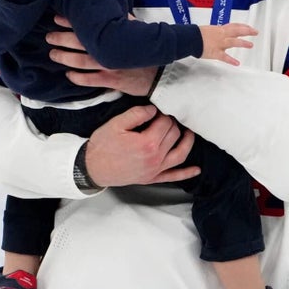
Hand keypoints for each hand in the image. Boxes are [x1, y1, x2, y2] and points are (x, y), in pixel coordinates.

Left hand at [47, 15, 158, 94]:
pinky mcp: (111, 81)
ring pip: (80, 61)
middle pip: (79, 43)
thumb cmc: (147, 52)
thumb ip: (125, 20)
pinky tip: (68, 74)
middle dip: (61, 38)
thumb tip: (113, 8)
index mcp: (114, 36)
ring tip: (53, 54)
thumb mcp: (139, 31)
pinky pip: (89, 80)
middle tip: (49, 36)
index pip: (88, 26)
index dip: (71, 22)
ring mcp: (109, 66)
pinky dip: (76, 77)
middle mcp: (109, 50)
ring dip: (64, 57)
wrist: (161, 75)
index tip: (57, 18)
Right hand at [82, 104, 199, 186]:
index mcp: (147, 142)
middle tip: (165, 118)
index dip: (162, 114)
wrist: (92, 168)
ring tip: (189, 133)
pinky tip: (196, 170)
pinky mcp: (152, 178)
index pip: (165, 123)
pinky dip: (186, 174)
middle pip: (173, 135)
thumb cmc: (102, 145)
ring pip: (180, 154)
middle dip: (172, 124)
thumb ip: (137, 113)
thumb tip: (154, 109)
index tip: (156, 111)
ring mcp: (155, 169)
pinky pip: (173, 177)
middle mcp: (155, 157)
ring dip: (188, 142)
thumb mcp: (116, 124)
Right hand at [200, 22, 256, 64]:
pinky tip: (237, 63)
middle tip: (255, 32)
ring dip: (243, 43)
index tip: (248, 27)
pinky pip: (225, 57)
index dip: (243, 26)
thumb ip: (216, 33)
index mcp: (220, 29)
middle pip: (237, 31)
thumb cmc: (196, 34)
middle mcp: (222, 35)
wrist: (190, 38)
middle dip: (248, 31)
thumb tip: (219, 35)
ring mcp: (220, 44)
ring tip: (251, 45)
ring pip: (234, 42)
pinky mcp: (216, 53)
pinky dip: (231, 61)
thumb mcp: (208, 30)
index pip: (234, 26)